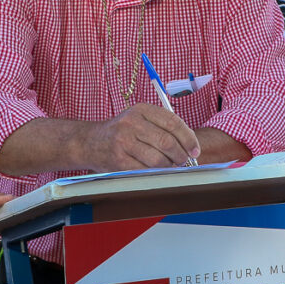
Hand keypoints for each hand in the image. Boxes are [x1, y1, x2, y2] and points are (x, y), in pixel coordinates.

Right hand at [84, 103, 200, 169]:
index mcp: (140, 110)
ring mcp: (123, 141)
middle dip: (181, 155)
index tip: (195, 150)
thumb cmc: (121, 132)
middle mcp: (131, 123)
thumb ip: (161, 126)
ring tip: (170, 166)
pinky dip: (156, 173)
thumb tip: (189, 145)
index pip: (173, 122)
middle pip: (167, 142)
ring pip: (158, 159)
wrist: (89, 142)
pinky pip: (145, 170)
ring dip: (169, 166)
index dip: (188, 138)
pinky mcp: (119, 160)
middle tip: (184, 161)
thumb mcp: (138, 119)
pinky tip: (156, 171)